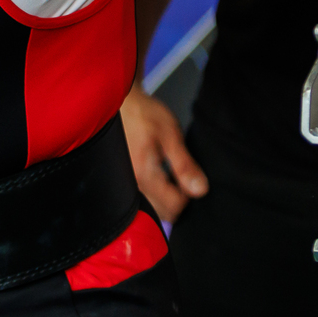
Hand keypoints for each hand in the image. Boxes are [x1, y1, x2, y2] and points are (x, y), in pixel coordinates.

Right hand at [120, 86, 207, 221]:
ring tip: (167, 173)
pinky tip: (155, 173)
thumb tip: (200, 190)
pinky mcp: (121, 181)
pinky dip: (153, 193)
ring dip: (164, 198)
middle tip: (179, 175)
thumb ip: (185, 165)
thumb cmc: (141, 113)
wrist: (117, 103)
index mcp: (144, 175)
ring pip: (152, 208)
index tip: (189, 177)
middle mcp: (131, 185)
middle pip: (162, 213)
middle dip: (176, 200)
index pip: (174, 207)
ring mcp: (124, 185)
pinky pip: (142, 199)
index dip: (188, 195)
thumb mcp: (170, 134)